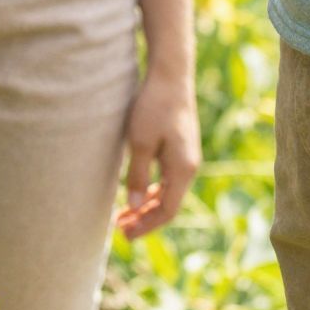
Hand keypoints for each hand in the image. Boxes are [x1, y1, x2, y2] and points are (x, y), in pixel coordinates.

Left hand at [115, 71, 199, 240]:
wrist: (171, 75)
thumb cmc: (154, 106)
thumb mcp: (140, 142)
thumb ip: (137, 176)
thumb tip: (133, 207)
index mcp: (182, 169)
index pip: (167, 211)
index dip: (146, 225)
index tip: (125, 234)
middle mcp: (189, 167)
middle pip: (168, 204)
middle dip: (145, 218)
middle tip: (120, 228)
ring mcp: (186, 157)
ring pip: (168, 192)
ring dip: (147, 204)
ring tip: (125, 213)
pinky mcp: (181, 147)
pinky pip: (168, 178)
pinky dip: (152, 189)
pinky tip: (138, 189)